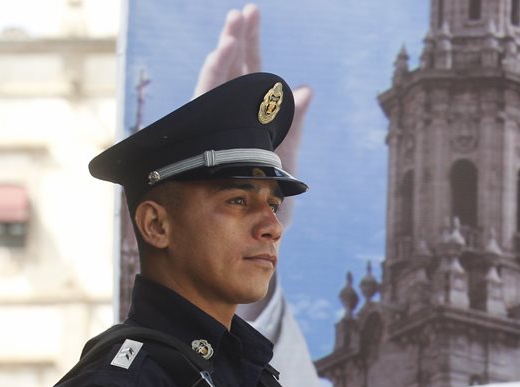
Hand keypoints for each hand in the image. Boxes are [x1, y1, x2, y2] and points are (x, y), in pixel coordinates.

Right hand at [194, 4, 312, 191]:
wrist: (255, 232)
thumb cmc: (269, 199)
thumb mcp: (288, 156)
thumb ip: (295, 122)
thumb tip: (308, 89)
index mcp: (252, 118)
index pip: (249, 73)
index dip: (250, 43)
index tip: (250, 13)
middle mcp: (232, 119)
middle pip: (234, 70)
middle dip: (237, 39)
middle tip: (244, 11)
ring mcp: (220, 128)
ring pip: (220, 82)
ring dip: (228, 53)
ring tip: (235, 28)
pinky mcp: (212, 139)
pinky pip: (211, 101)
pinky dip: (216, 75)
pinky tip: (222, 53)